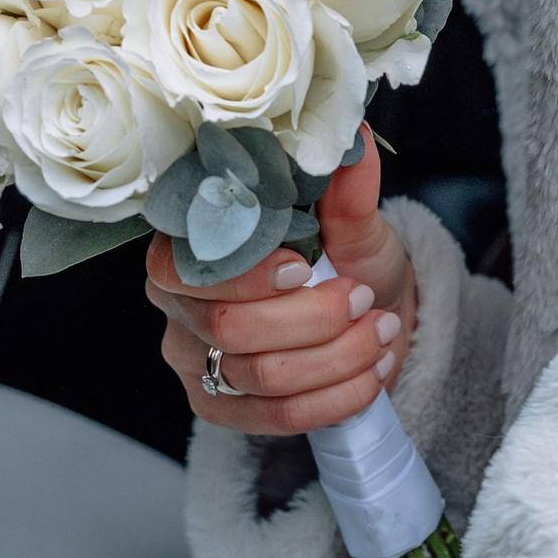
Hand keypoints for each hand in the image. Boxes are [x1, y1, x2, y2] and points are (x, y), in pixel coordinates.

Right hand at [149, 127, 417, 436]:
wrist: (367, 315)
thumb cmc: (345, 260)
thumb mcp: (352, 224)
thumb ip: (345, 191)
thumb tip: (353, 139)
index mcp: (189, 243)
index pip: (179, 265)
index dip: (241, 275)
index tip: (303, 268)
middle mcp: (176, 304)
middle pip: (227, 328)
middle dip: (312, 319)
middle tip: (365, 299)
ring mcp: (191, 361)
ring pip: (259, 375)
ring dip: (336, 357)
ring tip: (381, 332)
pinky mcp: (217, 407)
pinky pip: (275, 418)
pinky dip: (334, 398)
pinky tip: (370, 374)